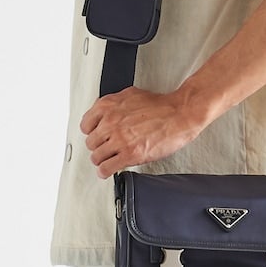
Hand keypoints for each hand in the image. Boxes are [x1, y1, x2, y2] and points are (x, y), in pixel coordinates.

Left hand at [78, 85, 202, 178]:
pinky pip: (106, 168)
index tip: (97, 137)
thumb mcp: (131, 95)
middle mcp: (110, 123)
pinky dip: (105, 172)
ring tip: (107, 160)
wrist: (180, 113)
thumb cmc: (161, 105)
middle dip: (98, 147)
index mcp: (108, 106)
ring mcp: (119, 140)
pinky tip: (108, 171)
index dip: (92, 132)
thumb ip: (114, 104)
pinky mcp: (130, 154)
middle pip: (91, 143)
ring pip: (96, 157)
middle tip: (106, 149)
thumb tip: (105, 113)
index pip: (85, 125)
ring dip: (102, 160)